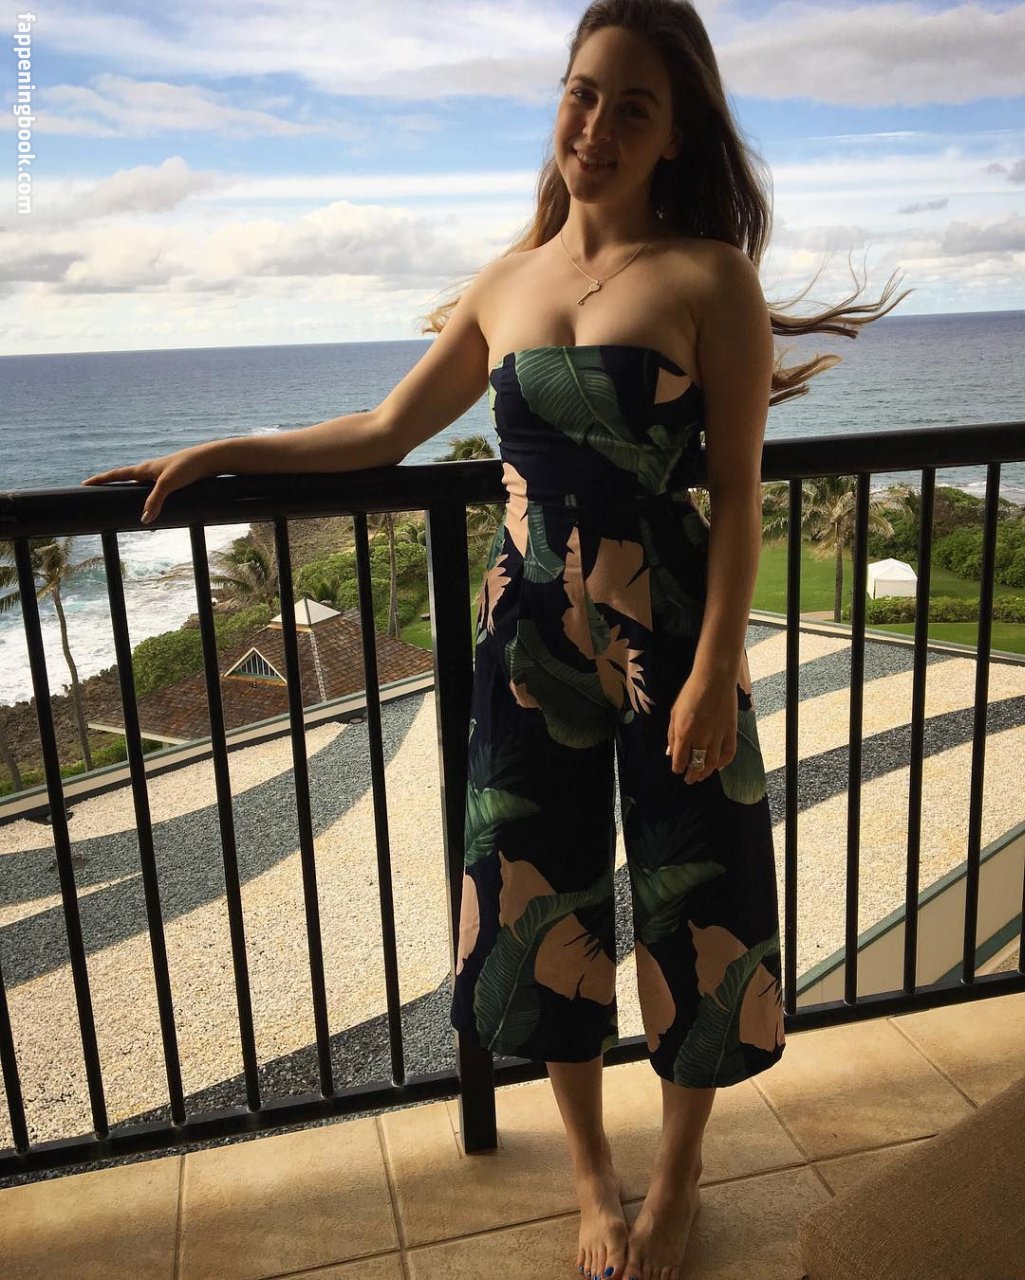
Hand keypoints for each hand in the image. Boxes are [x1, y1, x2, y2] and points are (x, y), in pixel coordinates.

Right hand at [81, 444, 212, 524]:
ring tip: (118, 500)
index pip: (116, 474)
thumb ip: (155, 501)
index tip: (84, 483)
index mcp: (144, 468)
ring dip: (128, 491)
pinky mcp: (172, 479)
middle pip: (124, 478)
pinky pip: (153, 489)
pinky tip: (149, 503)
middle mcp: (149, 470)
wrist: (209, 459)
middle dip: (110, 485)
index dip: (100, 479)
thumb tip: (144, 519)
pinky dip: (146, 496)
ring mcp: (160, 474)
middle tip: (96, 491)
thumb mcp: (169, 485)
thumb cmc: (188, 467)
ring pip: (139, 484)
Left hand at [666, 672, 737, 783]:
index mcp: (684, 731)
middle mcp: (701, 737)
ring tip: (702, 776)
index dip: (678, 768)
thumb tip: (670, 752)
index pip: (680, 758)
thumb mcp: (674, 712)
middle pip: (696, 764)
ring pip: (712, 762)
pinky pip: (729, 753)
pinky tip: (719, 767)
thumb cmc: (691, 692)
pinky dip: (724, 763)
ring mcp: (718, 735)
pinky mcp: (731, 731)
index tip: (677, 770)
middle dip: (692, 774)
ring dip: (706, 772)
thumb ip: (672, 734)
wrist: (715, 678)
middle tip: (690, 780)